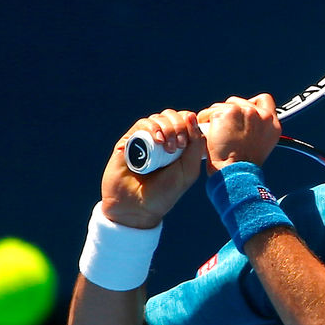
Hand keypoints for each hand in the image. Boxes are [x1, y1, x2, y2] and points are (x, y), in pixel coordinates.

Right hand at [100, 109, 204, 228]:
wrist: (137, 208)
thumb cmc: (164, 193)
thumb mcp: (188, 171)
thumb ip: (196, 146)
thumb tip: (192, 116)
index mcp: (178, 145)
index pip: (186, 120)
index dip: (189, 123)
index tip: (188, 142)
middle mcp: (162, 139)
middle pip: (173, 116)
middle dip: (179, 126)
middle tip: (179, 146)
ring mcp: (145, 139)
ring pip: (158, 118)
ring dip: (167, 128)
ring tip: (168, 149)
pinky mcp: (129, 141)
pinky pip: (142, 124)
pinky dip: (152, 128)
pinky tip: (156, 141)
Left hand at [197, 94, 280, 173]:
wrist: (236, 173)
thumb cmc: (243, 166)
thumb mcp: (259, 145)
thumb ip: (258, 128)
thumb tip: (245, 121)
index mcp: (272, 124)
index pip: (264, 100)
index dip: (251, 104)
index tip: (241, 114)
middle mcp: (262, 115)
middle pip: (240, 102)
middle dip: (230, 113)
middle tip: (225, 130)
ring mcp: (246, 112)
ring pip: (224, 105)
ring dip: (217, 117)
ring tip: (216, 134)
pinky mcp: (229, 112)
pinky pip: (211, 111)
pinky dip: (205, 120)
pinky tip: (208, 133)